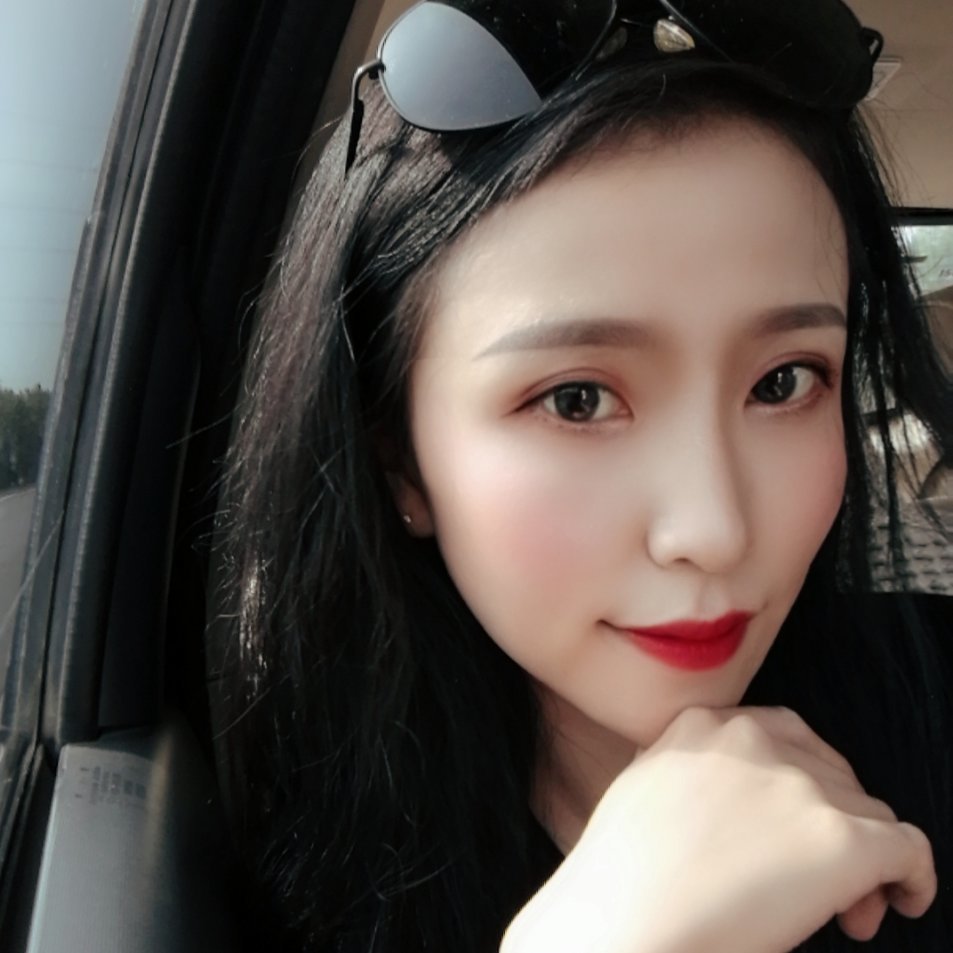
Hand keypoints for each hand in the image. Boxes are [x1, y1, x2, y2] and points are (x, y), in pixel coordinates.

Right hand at [501, 706, 935, 952]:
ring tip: (843, 912)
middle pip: (829, 771)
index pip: (780, 735)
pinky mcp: (839, 837)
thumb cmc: (620, 876)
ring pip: (867, 811)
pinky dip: (912, 877)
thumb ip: (690, 770)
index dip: (798, 785)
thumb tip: (733, 806)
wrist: (622, 920)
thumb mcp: (645, 788)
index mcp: (702, 723)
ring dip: (863, 859)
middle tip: (819, 881)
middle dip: (831, 821)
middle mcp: (754, 740)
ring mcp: (799, 785)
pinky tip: (902, 901)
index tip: (792, 827)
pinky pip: (908, 848)